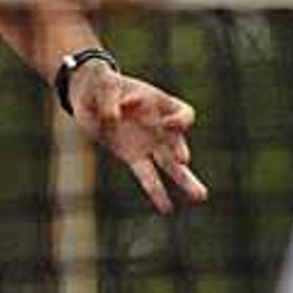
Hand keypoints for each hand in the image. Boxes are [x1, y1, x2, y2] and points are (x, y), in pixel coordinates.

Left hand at [67, 57, 206, 215]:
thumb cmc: (102, 84)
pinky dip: (156, 192)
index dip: (179, 120)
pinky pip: (148, 176)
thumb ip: (109, 99)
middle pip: (180, 141)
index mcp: (160, 103)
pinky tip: (166, 208)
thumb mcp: (102, 83)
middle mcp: (160, 125)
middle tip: (182, 160)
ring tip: (201, 196)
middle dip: (180, 150)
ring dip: (185, 180)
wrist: (90, 96)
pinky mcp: (133, 157)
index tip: (165, 123)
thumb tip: (113, 117)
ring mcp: (149, 143)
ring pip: (171, 165)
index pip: (184, 112)